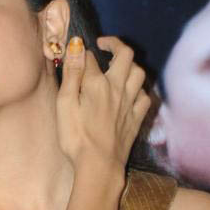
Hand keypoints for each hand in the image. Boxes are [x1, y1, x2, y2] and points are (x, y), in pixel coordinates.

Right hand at [56, 36, 149, 169]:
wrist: (98, 165)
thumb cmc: (76, 137)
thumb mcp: (65, 104)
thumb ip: (72, 74)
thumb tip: (77, 45)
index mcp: (97, 83)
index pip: (89, 57)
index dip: (80, 53)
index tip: (73, 55)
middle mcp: (118, 88)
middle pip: (125, 55)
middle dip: (114, 44)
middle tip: (103, 45)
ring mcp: (130, 103)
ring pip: (139, 72)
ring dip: (129, 65)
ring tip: (118, 68)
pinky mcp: (136, 118)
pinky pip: (145, 96)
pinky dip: (139, 89)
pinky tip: (130, 93)